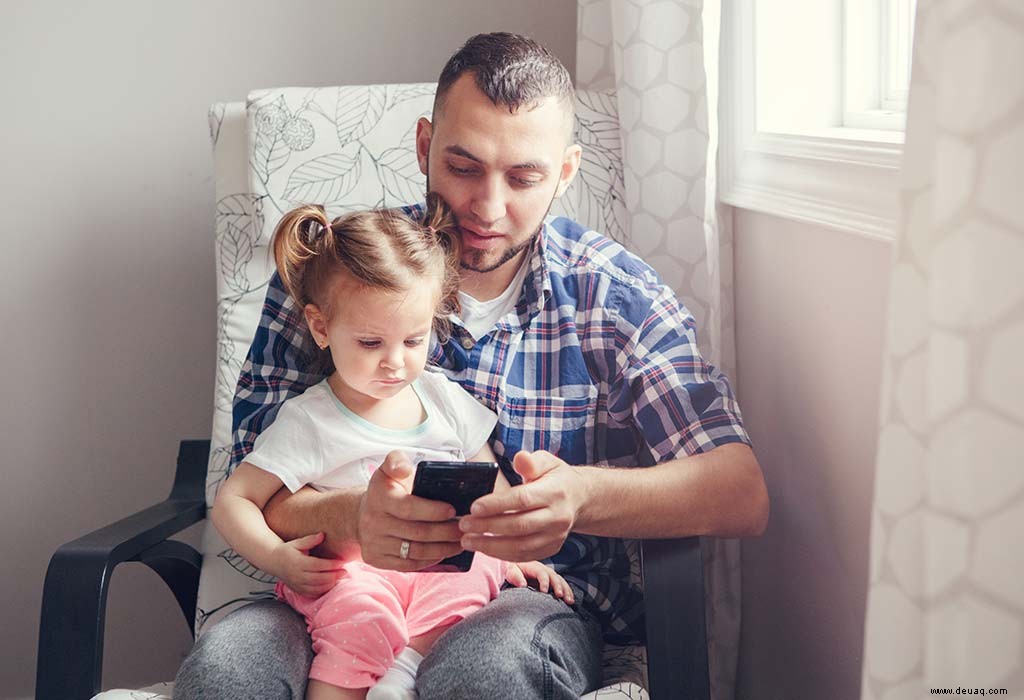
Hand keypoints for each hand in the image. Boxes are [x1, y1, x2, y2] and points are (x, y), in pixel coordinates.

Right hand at [270, 532, 346, 597]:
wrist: (273, 562)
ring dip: (330, 584)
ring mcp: (297, 585)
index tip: (342, 562)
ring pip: (316, 588)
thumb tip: (322, 535)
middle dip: (334, 576)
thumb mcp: (297, 543)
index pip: (318, 565)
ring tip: (340, 578)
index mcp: (297, 563)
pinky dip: (322, 591)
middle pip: (319, 578)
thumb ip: (310, 540)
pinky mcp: (298, 590)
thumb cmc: (287, 551)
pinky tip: (330, 585)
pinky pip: (312, 594)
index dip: (331, 565)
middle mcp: (297, 575)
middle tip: (345, 571)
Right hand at [356, 450, 465, 570]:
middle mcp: (373, 523)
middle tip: (465, 528)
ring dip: (442, 549)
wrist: (360, 515)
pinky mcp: (376, 560)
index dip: (433, 511)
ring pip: (415, 551)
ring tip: (460, 542)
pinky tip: (443, 553)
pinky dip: (429, 561)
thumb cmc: (386, 490)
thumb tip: (404, 468)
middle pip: (416, 532)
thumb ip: (396, 460)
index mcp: (379, 498)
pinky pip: (408, 565)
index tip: (453, 510)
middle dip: (445, 532)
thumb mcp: (388, 469)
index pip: (409, 508)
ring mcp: (374, 544)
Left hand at [458, 450, 583, 560]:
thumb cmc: (556, 478)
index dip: (496, 504)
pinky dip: (502, 555)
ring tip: (468, 541)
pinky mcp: (552, 549)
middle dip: (487, 527)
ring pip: (521, 546)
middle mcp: (558, 517)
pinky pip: (524, 556)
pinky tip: (484, 548)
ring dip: (491, 546)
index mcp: (555, 492)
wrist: (580, 499)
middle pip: (519, 526)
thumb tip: (520, 458)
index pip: (522, 500)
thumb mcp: (547, 462)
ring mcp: (556, 536)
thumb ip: (531, 462)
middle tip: (463, 525)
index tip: (473, 507)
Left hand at [506, 560, 574, 603]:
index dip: (544, 581)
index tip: (544, 591)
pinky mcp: (550, 582)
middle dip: (558, 586)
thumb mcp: (510, 571)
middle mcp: (543, 569)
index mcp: (533, 566)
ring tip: (569, 600)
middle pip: (554, 576)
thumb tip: (522, 584)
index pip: (541, 573)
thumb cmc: (511, 570)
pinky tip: (570, 600)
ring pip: (560, 581)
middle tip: (560, 596)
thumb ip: (515, 577)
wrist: (514, 567)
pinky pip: (561, 585)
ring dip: (566, 590)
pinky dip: (567, 592)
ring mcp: (548, 575)